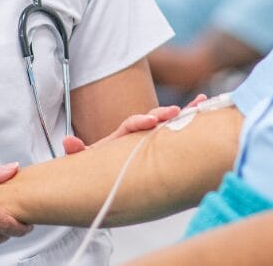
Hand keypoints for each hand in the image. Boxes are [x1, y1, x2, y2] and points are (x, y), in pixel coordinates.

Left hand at [61, 96, 207, 154]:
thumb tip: (68, 141)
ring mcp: (152, 134)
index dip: (140, 121)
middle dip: (163, 114)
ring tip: (200, 103)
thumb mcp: (91, 158)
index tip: (150, 121)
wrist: (108, 168)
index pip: (133, 124)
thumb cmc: (102, 163)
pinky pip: (179, 127)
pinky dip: (191, 115)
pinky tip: (204, 105)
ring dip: (184, 111)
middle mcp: (139, 130)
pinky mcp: (164, 139)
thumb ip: (79, 151)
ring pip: (169, 121)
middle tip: (174, 112)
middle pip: (154, 118)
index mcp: (124, 134)